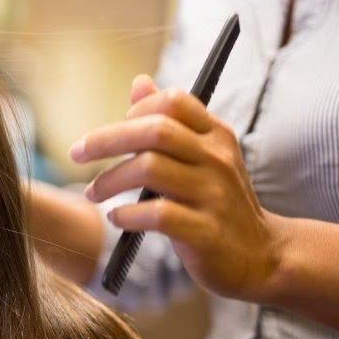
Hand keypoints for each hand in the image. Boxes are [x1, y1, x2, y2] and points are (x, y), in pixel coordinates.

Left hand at [69, 75, 284, 301]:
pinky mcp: (206, 231)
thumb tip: (139, 82)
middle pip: (154, 131)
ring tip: (93, 193)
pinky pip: (157, 214)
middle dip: (106, 140)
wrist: (261, 255)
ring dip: (110, 180)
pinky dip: (127, 215)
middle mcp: (217, 159)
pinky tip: (117, 218)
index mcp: (215, 136)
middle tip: (76, 154)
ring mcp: (213, 195)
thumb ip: (170, 122)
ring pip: (150, 169)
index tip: (111, 132)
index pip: (173, 102)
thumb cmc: (217, 202)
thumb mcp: (202, 157)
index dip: (135, 110)